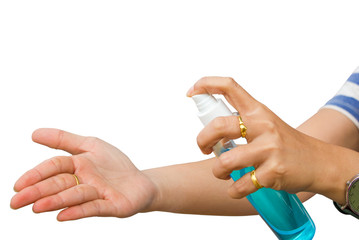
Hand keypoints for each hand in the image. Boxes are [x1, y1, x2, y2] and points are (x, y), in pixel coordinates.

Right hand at [10, 128, 157, 220]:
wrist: (140, 181)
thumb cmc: (114, 164)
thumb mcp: (91, 145)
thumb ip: (64, 139)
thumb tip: (34, 133)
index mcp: (77, 166)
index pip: (54, 168)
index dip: (36, 175)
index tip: (17, 186)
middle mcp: (84, 182)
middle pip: (59, 185)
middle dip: (37, 192)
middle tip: (15, 203)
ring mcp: (97, 194)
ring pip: (75, 196)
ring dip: (56, 201)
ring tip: (37, 207)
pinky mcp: (111, 205)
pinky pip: (95, 207)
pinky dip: (79, 211)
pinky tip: (63, 215)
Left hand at [187, 77, 352, 202]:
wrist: (318, 163)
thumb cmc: (285, 143)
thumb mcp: (266, 124)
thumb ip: (242, 122)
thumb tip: (210, 130)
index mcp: (258, 110)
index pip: (229, 86)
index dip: (206, 84)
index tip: (191, 92)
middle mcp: (263, 125)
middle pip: (218, 125)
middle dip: (202, 140)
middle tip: (204, 148)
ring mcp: (269, 149)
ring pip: (225, 161)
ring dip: (217, 171)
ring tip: (223, 172)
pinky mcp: (273, 172)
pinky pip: (240, 185)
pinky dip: (234, 190)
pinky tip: (237, 187)